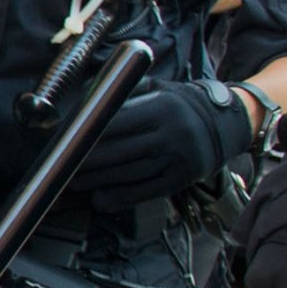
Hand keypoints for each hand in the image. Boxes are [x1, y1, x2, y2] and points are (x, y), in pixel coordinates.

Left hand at [69, 77, 251, 210]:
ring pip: (131, 174)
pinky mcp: (182, 180)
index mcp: (162, 108)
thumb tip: (83, 101)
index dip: (89, 132)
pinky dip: (122, 197)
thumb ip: (121, 92)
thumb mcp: (154, 87)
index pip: (117, 123)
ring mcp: (179, 160)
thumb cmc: (177, 102)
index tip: (66, 138)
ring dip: (99, 181)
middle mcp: (172, 135)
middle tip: (62, 165)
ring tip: (73, 182)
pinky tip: (101, 200)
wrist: (223, 123)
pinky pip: (148, 192)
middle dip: (88, 161)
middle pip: (121, 152)